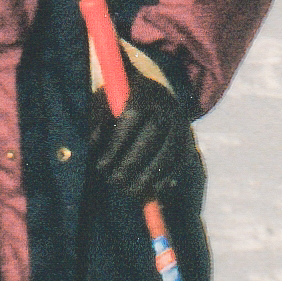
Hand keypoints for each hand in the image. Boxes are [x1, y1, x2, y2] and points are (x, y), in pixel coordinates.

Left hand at [91, 72, 190, 202]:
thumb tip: (94, 144)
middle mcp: (167, 104)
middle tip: (115, 181)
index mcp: (145, 90)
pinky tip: (149, 190)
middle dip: (133, 161)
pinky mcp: (187, 139)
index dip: (117, 142)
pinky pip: (179, 162)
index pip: (132, 115)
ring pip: (169, 150)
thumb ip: (98, 118)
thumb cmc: (119, 100)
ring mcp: (181, 123)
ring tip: (129, 191)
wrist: (154, 92)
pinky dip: (165, 179)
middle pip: (154, 133)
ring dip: (148, 175)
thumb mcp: (106, 101)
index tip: (101, 164)